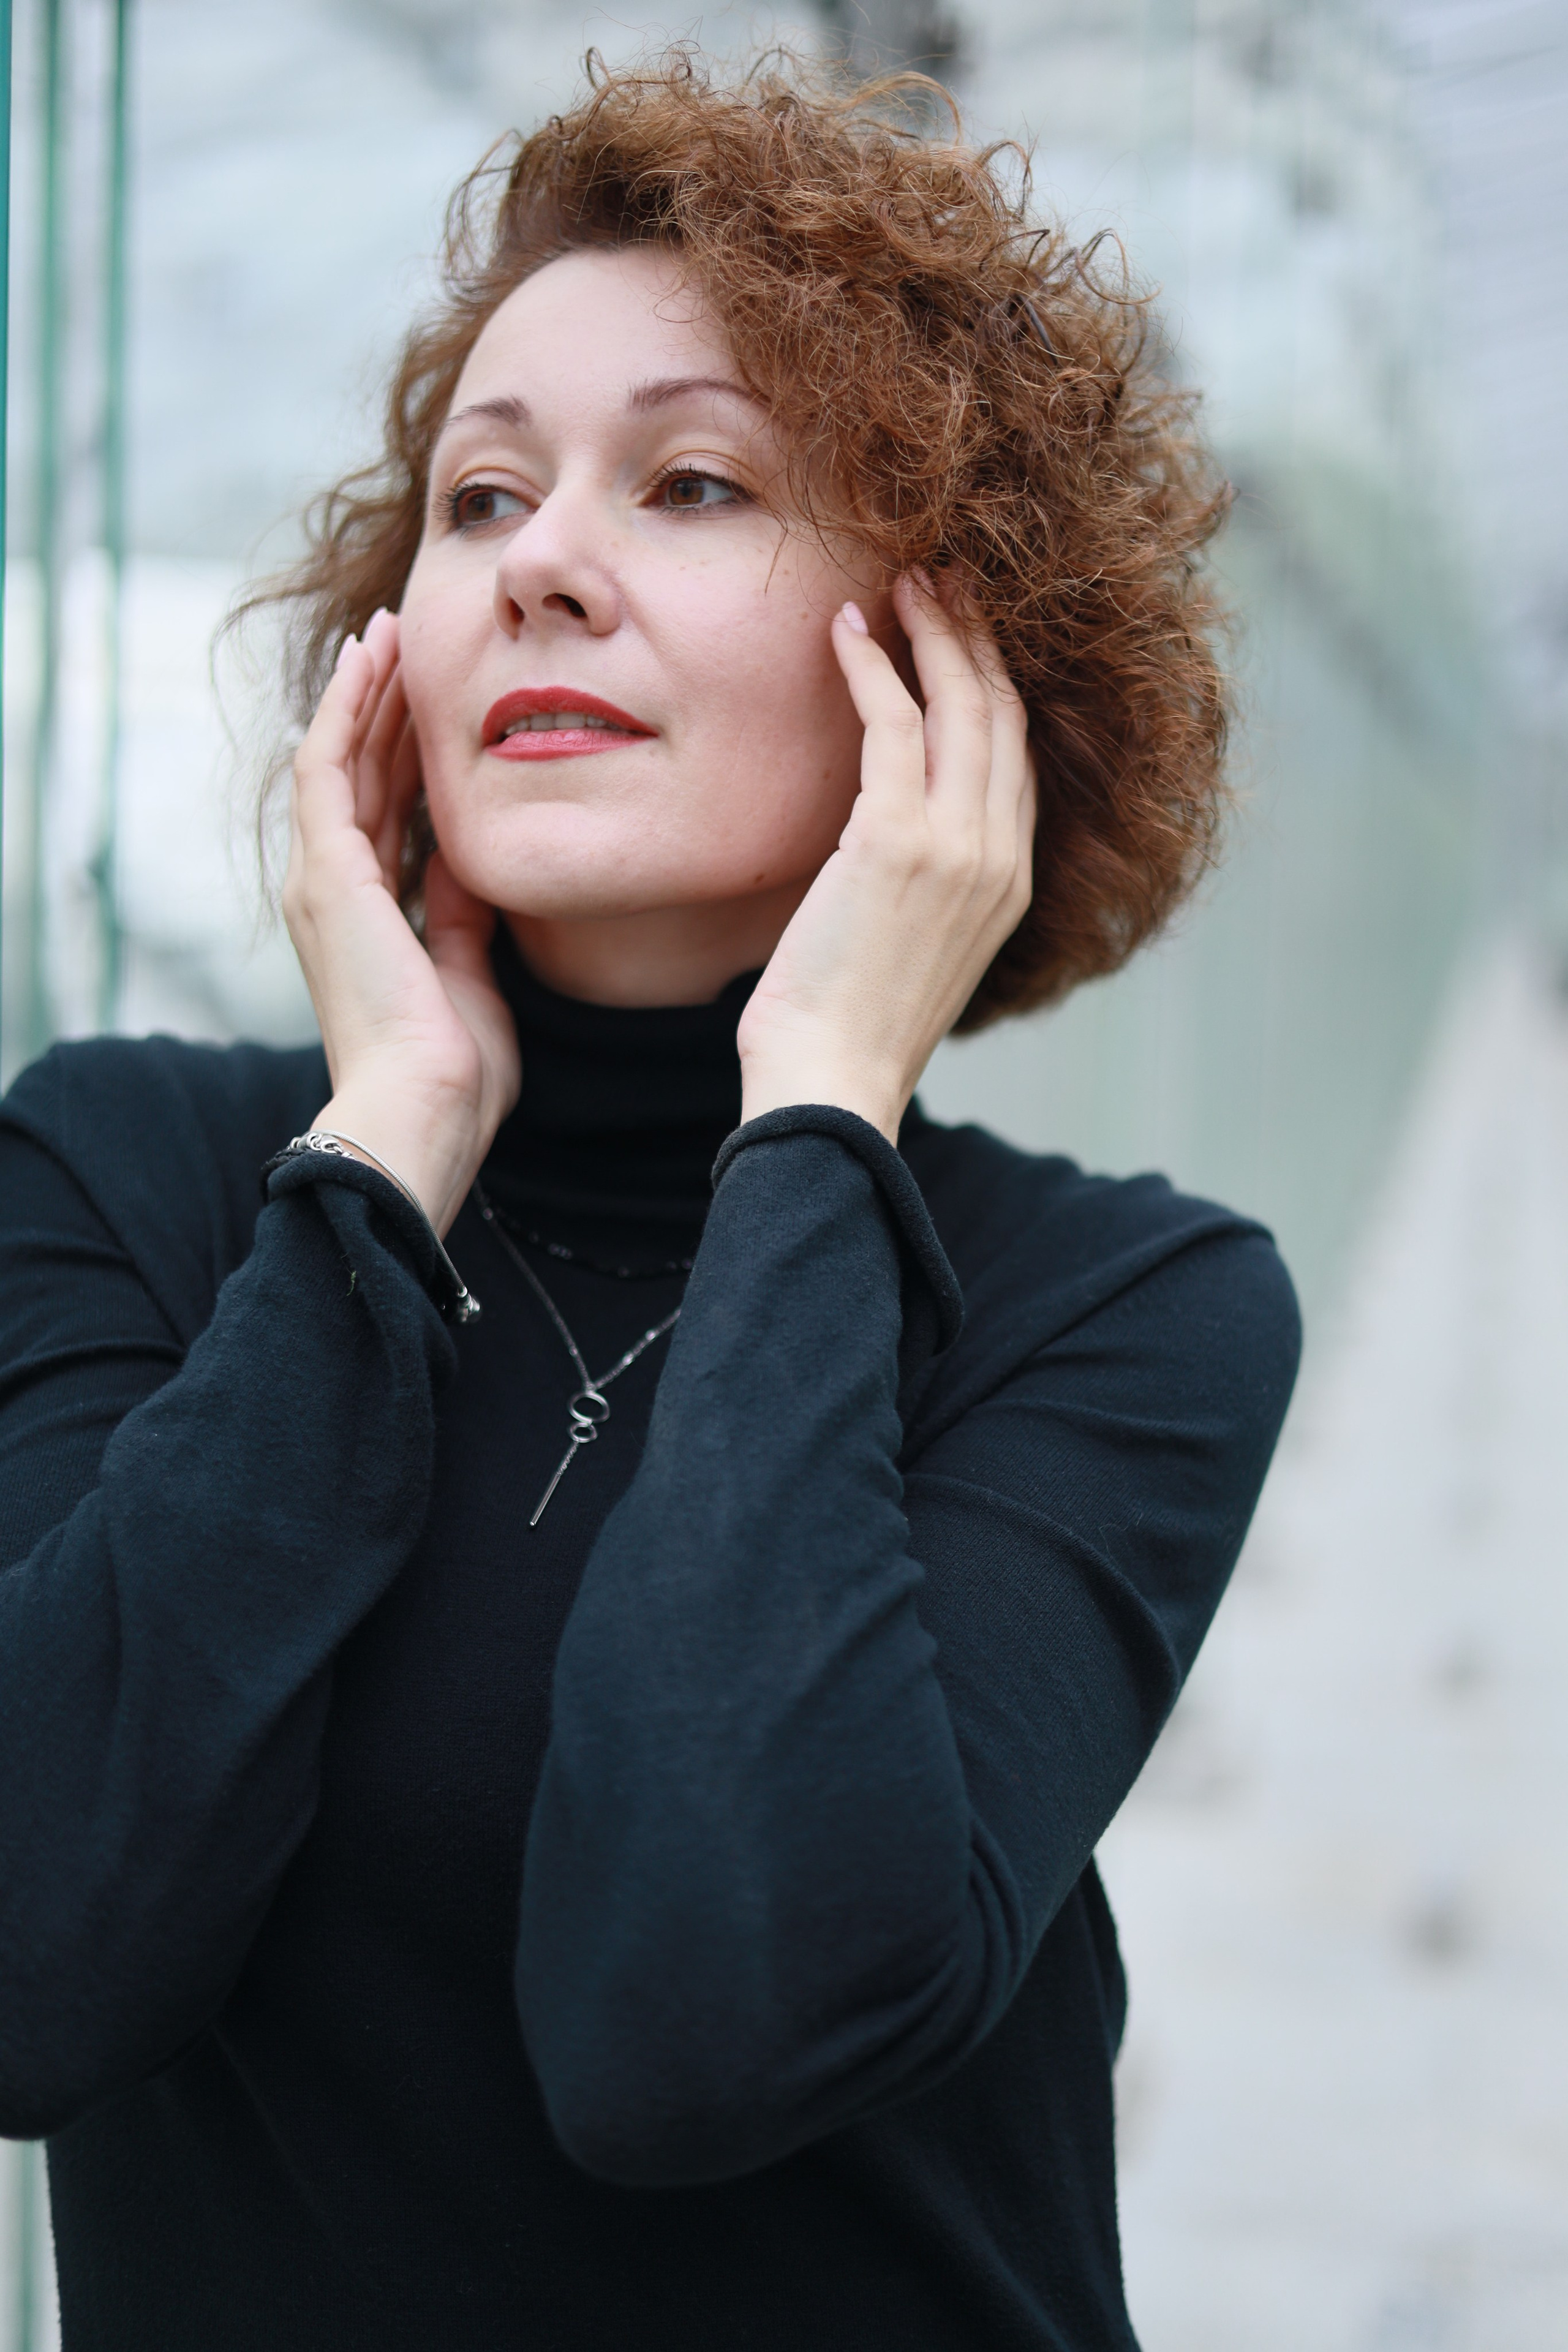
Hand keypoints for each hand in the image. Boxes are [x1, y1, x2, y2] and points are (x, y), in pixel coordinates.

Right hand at [282, 609, 520, 1235]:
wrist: (424, 1107)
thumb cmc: (454, 1068)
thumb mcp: (471, 971)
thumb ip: (463, 915)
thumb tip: (467, 863)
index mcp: (365, 916)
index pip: (382, 811)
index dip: (402, 749)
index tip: (430, 698)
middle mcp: (332, 891)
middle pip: (359, 774)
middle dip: (381, 705)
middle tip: (406, 640)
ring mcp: (323, 880)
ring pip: (339, 759)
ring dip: (362, 692)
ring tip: (388, 632)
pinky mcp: (328, 875)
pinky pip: (328, 771)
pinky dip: (346, 712)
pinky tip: (367, 664)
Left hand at [737, 574, 1035, 1143]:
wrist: (832, 1081)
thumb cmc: (847, 1029)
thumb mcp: (909, 947)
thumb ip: (918, 884)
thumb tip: (877, 841)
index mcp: (1010, 883)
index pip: (1018, 757)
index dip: (996, 683)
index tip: (967, 631)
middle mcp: (1000, 857)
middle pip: (1003, 713)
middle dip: (977, 634)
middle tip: (944, 575)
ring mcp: (958, 847)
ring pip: (961, 703)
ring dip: (932, 629)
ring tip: (905, 579)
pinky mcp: (898, 840)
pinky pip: (893, 722)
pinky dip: (871, 666)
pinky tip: (846, 630)